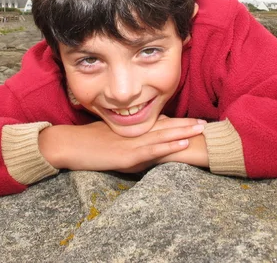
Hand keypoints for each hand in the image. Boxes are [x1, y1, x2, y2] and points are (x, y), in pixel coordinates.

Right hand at [38, 116, 205, 172]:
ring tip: (201, 128)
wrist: (70, 145)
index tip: (195, 120)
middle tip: (206, 123)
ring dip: (185, 132)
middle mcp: (136, 133)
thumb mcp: (112, 139)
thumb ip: (129, 141)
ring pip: (164, 135)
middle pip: (166, 126)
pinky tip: (182, 143)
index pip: (160, 124)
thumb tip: (144, 147)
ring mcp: (133, 142)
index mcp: (133, 129)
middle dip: (187, 125)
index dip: (178, 122)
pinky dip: (169, 145)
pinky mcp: (129, 154)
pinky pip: (154, 149)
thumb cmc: (88, 142)